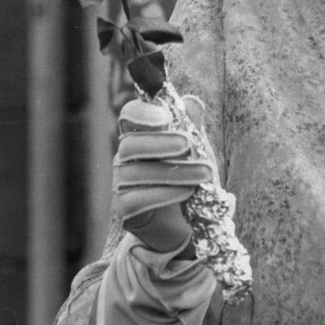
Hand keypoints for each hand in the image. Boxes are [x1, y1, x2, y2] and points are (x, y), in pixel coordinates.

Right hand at [113, 98, 213, 252]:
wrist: (187, 222)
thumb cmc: (188, 178)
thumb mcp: (196, 148)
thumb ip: (192, 124)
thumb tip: (192, 101)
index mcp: (140, 136)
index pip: (130, 115)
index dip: (143, 113)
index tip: (165, 117)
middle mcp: (124, 158)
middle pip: (130, 144)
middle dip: (162, 143)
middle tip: (189, 146)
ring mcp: (121, 184)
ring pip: (137, 172)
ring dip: (174, 171)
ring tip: (204, 174)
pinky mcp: (125, 210)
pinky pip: (137, 199)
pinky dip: (165, 193)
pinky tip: (187, 193)